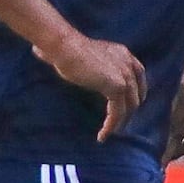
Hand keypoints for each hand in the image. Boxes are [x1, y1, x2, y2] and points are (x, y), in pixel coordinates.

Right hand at [46, 26, 146, 144]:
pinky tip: (102, 135)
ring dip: (120, 122)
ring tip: (110, 133)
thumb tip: (45, 55)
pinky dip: (111, 125)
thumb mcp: (79, 55)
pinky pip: (118, 112)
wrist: (64, 46)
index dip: (136, 92)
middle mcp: (128, 64)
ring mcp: (125, 76)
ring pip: (129, 106)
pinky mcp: (118, 87)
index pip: (138, 76)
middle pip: (136, 93)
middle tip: (120, 123)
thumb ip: (81, 62)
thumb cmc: (62, 48)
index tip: (129, 104)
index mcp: (123, 54)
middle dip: (130, 110)